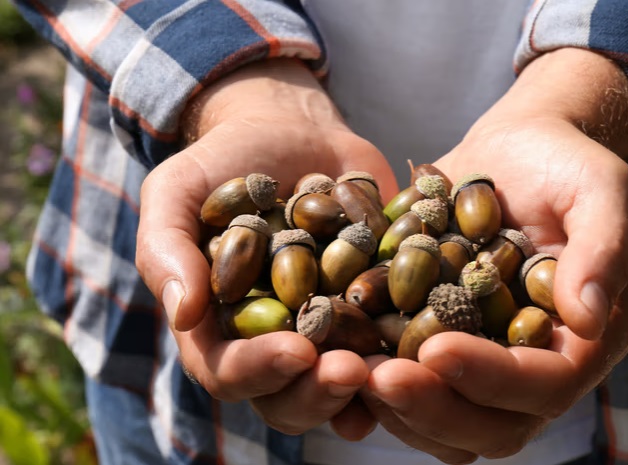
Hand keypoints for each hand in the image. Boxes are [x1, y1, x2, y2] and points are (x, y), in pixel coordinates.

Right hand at [135, 58, 396, 435]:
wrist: (292, 130)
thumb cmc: (224, 163)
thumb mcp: (178, 193)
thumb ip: (167, 249)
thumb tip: (182, 313)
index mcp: (222, 330)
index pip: (230, 372)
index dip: (260, 371)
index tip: (295, 352)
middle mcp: (277, 342)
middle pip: (292, 395)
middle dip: (321, 391)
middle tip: (352, 371)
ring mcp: (331, 329)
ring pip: (346, 383)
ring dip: (370, 388)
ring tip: (395, 371)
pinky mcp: (377, 306)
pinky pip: (396, 340)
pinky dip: (414, 350)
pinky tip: (437, 349)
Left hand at [360, 48, 627, 462]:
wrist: (514, 152)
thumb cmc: (564, 165)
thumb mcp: (599, 190)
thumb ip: (603, 248)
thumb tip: (586, 317)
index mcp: (579, 342)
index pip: (543, 385)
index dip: (491, 379)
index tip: (436, 348)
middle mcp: (530, 367)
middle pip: (490, 426)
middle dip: (433, 408)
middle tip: (378, 377)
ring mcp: (482, 363)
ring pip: (444, 425)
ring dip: (395, 410)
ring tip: (346, 371)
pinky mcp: (438, 346)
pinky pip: (408, 389)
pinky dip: (369, 385)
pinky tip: (333, 355)